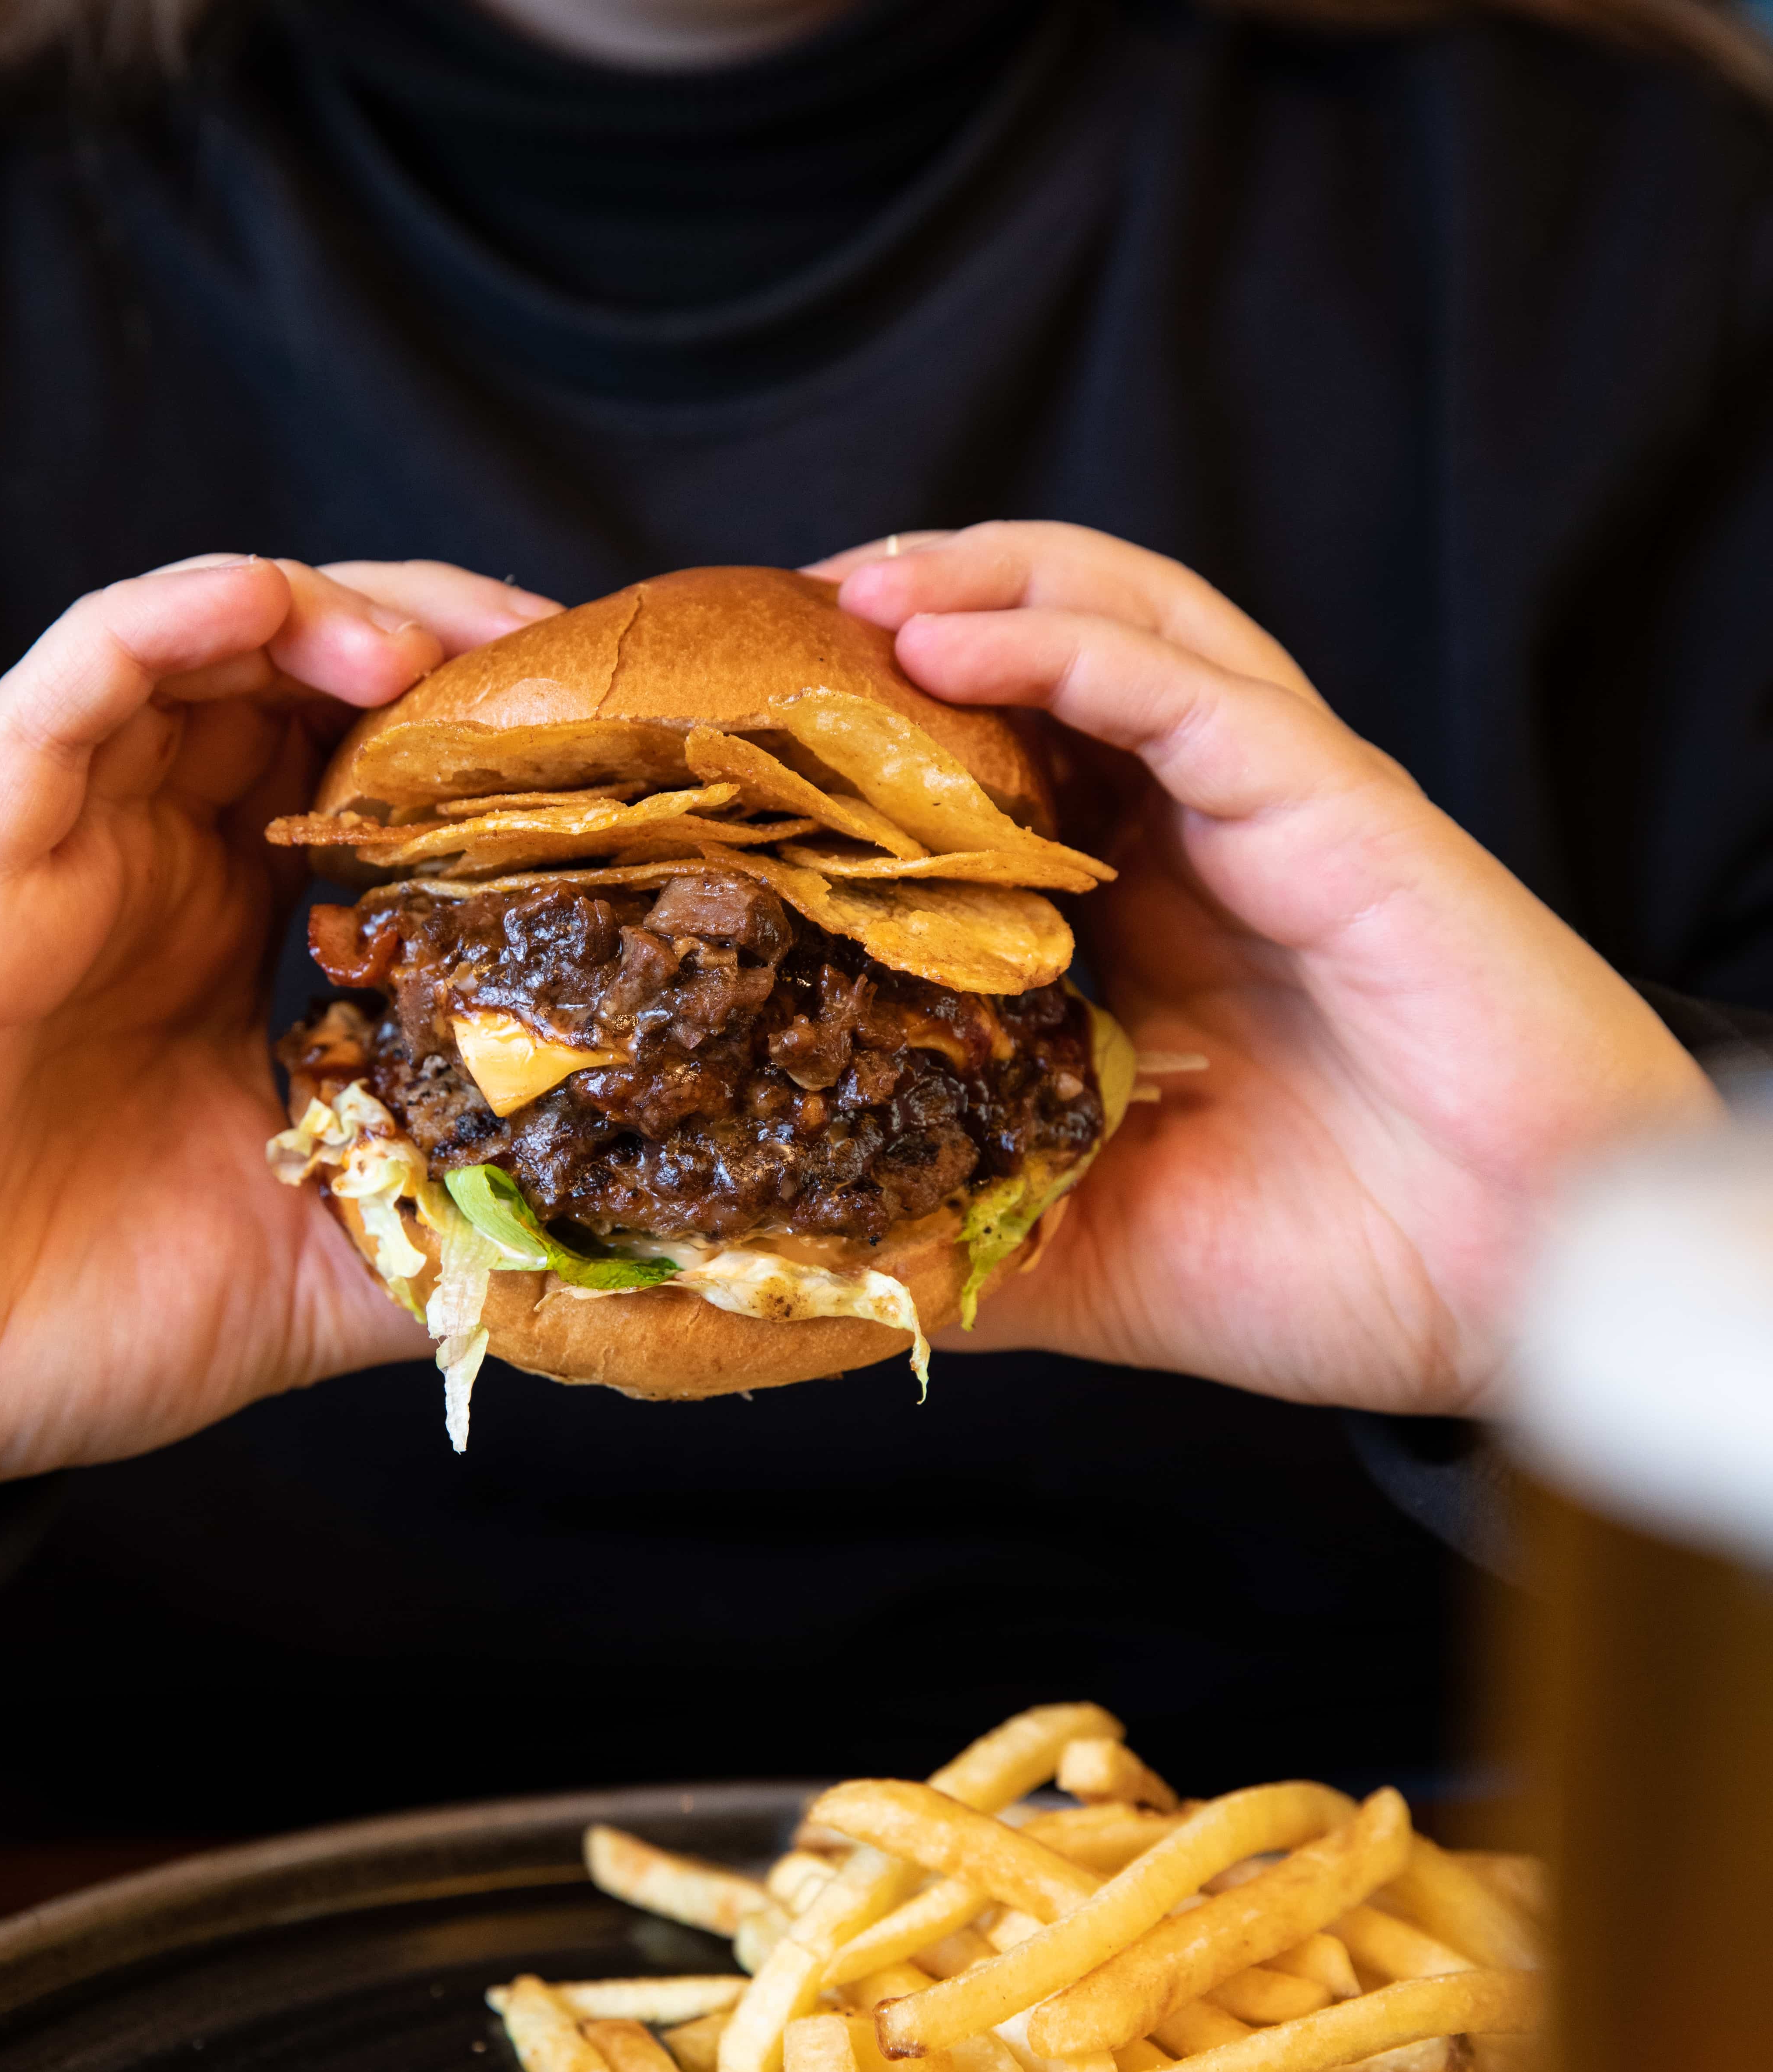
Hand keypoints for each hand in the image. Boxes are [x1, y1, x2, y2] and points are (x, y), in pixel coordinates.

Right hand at [0, 555, 558, 1505]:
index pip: (378, 791)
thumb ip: (458, 1228)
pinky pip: (70, 685)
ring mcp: (70, 844)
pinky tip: (268, 604)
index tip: (616, 756)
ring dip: (338, 615)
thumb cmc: (79, 1319)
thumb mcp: (328, 1273)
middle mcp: (160, 869)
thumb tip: (622, 1237)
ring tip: (455, 641)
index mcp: (238, 944)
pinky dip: (170, 624)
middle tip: (568, 661)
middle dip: (447, 652)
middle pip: (313, 689)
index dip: (490, 757)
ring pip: (206, 653)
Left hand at [816, 522, 1717, 1413]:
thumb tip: (796, 1269)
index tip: (756, 726)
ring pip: (1127, 620)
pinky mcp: (1338, 807)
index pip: (1007, 766)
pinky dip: (1066, 644)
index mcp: (1146, 924)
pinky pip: (1192, 689)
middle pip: (1057, 652)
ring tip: (852, 585)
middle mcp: (1201, 843)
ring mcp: (1272, 811)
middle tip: (787, 616)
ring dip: (984, 581)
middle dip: (923, 606)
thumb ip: (957, 1233)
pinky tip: (944, 638)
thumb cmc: (1329, 1265)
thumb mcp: (1084, 1254)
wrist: (1513, 1292)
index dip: (885, 726)